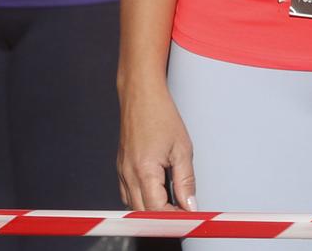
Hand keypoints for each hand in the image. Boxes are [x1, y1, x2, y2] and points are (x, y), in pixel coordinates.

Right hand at [118, 79, 196, 210]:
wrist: (140, 94)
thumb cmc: (161, 115)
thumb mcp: (182, 149)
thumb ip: (186, 180)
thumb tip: (190, 205)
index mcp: (144, 170)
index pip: (157, 210)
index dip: (173, 217)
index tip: (187, 215)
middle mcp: (128, 174)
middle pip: (143, 212)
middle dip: (163, 216)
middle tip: (182, 210)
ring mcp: (122, 171)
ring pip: (133, 205)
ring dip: (151, 208)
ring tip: (171, 199)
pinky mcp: (120, 167)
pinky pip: (128, 193)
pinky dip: (141, 197)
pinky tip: (157, 189)